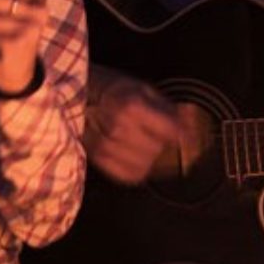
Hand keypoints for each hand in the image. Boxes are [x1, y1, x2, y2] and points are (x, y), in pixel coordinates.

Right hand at [85, 70, 181, 184]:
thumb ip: (167, 108)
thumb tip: (188, 125)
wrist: (74, 96)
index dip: (181, 133)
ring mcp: (107, 146)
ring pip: (146, 164)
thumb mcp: (142, 88)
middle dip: (162, 142)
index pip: (171, 131)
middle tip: (155, 134)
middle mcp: (120, 128)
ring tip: (141, 143)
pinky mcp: (99, 159)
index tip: (183, 134)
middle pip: (158, 149)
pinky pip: (129, 175)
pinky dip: (137, 169)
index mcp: (132, 106)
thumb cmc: (109, 89)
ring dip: (149, 156)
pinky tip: (134, 158)